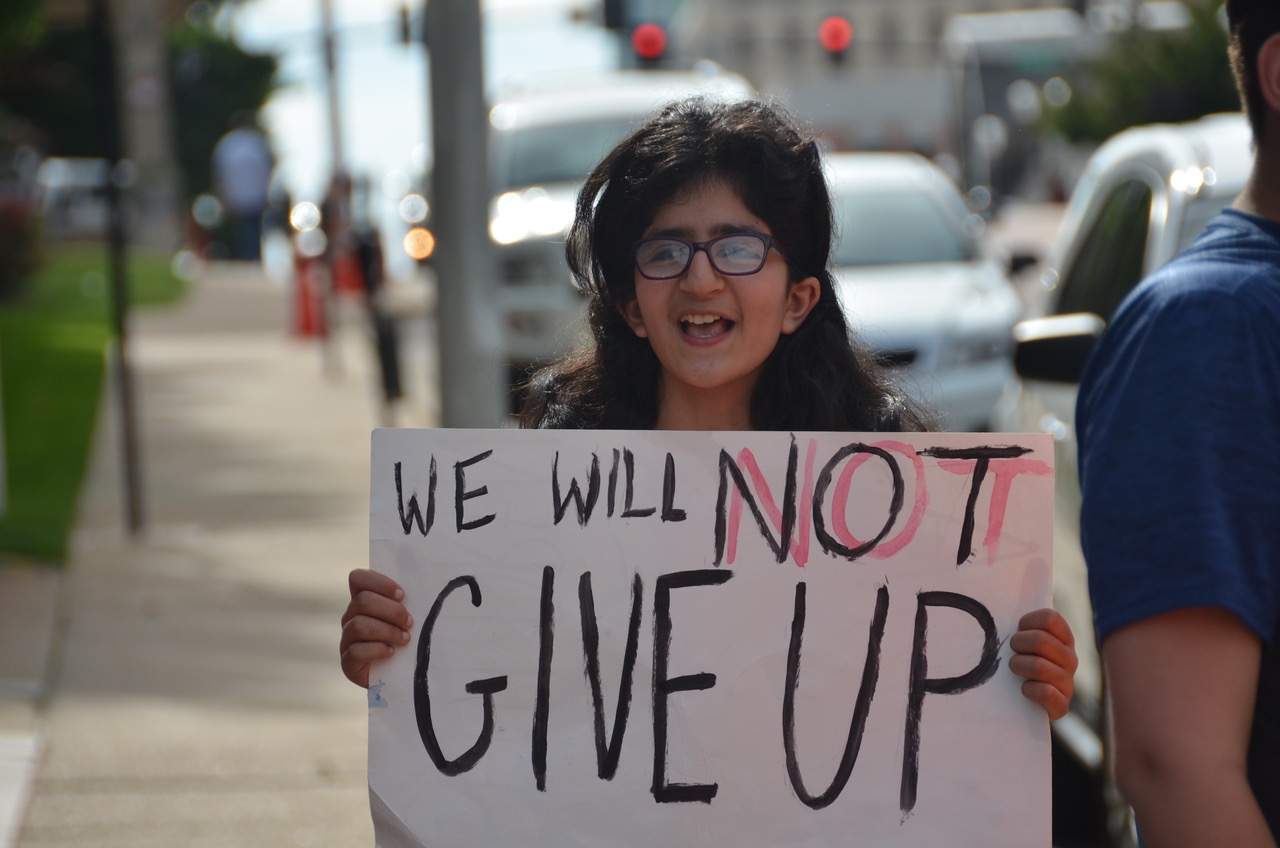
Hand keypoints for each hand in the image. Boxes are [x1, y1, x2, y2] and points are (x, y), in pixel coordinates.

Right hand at [340, 568, 412, 687]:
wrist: (401, 676)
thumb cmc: (406, 639)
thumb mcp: (406, 617)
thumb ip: (405, 602)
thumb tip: (426, 587)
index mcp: (362, 600)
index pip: (357, 578)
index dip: (379, 583)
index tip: (402, 595)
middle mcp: (350, 617)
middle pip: (362, 601)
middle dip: (391, 611)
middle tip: (410, 623)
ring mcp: (346, 640)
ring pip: (358, 625)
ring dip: (387, 631)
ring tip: (405, 639)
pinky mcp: (347, 663)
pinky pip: (355, 651)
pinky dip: (377, 650)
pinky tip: (391, 653)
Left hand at [1008, 607, 1076, 719]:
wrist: (1022, 705)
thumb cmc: (1019, 664)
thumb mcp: (1023, 642)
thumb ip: (1021, 626)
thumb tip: (999, 598)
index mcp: (1063, 638)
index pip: (1050, 618)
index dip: (1028, 621)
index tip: (1018, 629)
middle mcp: (1070, 659)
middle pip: (1041, 640)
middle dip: (1017, 644)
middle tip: (1012, 651)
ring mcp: (1068, 682)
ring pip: (1039, 666)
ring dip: (1019, 666)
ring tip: (1015, 669)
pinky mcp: (1062, 705)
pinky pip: (1046, 692)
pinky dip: (1029, 690)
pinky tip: (1025, 689)